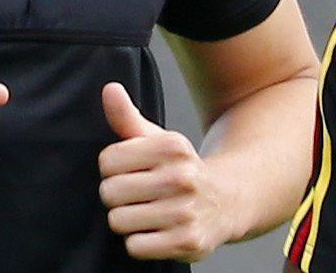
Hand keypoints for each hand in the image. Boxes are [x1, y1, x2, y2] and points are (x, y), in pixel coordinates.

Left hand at [98, 81, 229, 261]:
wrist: (227, 202)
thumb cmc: (180, 170)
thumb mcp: (158, 140)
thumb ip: (127, 117)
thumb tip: (109, 89)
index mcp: (173, 146)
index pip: (107, 160)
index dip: (112, 169)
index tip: (130, 172)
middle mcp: (182, 177)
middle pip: (109, 192)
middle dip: (117, 197)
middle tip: (137, 196)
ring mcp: (186, 212)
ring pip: (119, 221)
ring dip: (127, 221)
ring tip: (146, 214)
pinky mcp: (188, 243)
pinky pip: (135, 247)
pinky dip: (139, 243)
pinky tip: (156, 232)